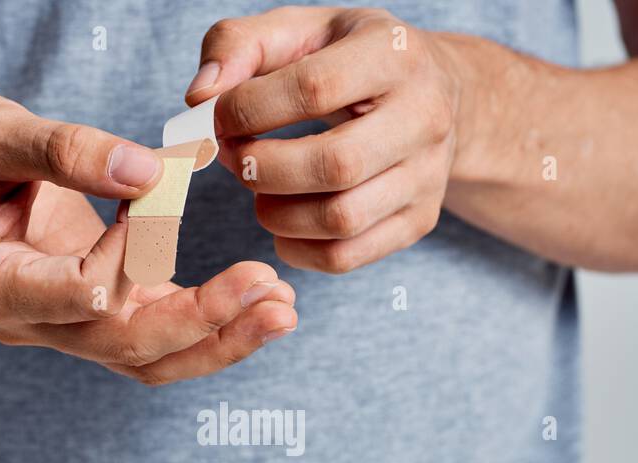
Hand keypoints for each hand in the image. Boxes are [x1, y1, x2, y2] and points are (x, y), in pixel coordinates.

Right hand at [0, 92, 296, 384]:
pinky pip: (154, 340)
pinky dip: (207, 325)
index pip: (81, 293)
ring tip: (283, 308)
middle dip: (204, 321)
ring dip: (220, 339)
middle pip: (126, 346)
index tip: (162, 189)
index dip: (132, 253)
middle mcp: (26, 324)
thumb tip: (148, 170)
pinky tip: (258, 302)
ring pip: (149, 359)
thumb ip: (64, 149)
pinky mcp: (89, 319)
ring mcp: (59, 329)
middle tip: (273, 294)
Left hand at [186, 7, 461, 273]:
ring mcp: (427, 176)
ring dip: (277, 214)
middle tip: (235, 158)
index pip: (314, 89)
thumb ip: (240, 46)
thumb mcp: (301, 30)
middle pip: (335, 164)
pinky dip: (298, 249)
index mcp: (393, 54)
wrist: (438, 95)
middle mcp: (424, 116)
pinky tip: (282, 224)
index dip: (251, 109)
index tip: (218, 119)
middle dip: (263, 168)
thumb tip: (199, 100)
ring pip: (341, 219)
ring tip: (258, 191)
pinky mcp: (419, 220)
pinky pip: (347, 257)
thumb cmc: (351, 60)